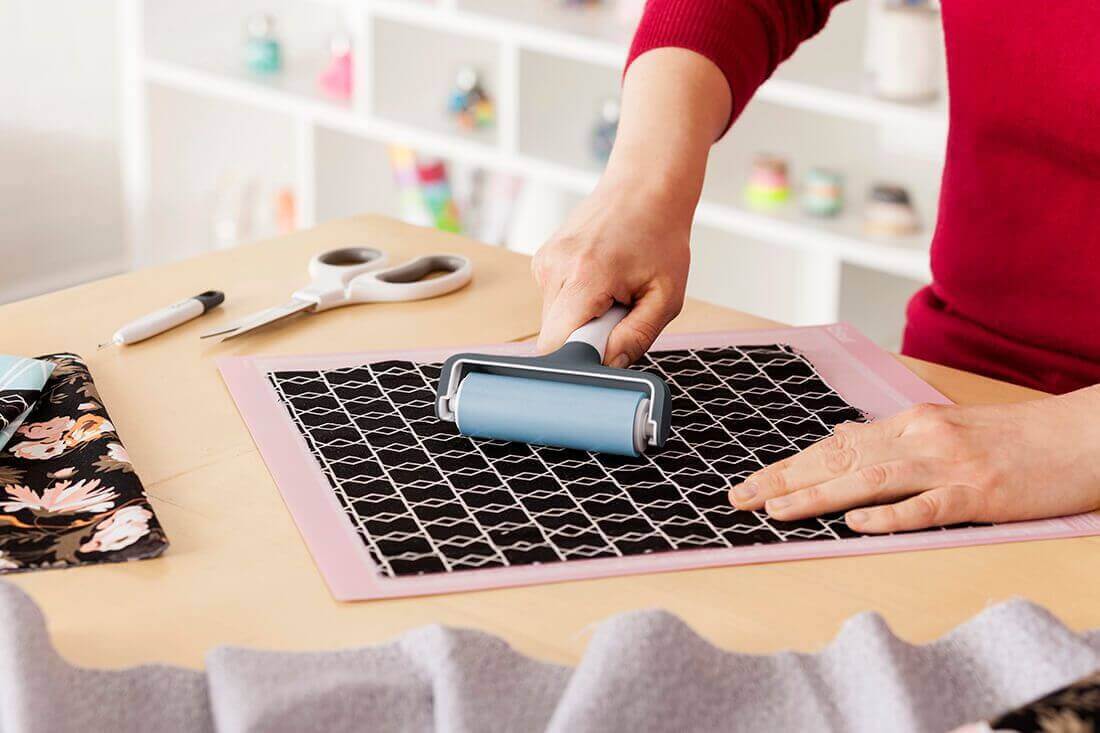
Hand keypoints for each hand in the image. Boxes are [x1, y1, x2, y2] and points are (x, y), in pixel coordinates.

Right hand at [532, 47, 730, 366]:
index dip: (578, 361)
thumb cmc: (660, 237)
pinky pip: (554, 301)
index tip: (603, 352)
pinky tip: (600, 278)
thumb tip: (609, 368)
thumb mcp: (665, 296)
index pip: (555, 347)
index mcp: (584, 278)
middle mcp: (554, 268)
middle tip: (619, 312)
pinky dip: (577, 301)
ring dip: (582, 319)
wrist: (644, 187)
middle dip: (586, 338)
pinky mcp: (542, 260)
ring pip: (554, 320)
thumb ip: (636, 337)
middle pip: (554, 337)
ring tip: (612, 292)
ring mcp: (544, 262)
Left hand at [728, 389, 1099, 532]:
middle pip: (839, 461)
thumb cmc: (1009, 437)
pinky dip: (889, 515)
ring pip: (870, 481)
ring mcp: (948, 465)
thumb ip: (889, 435)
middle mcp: (920, 438)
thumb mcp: (942, 428)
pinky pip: (927, 506)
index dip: (788, 466)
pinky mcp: (978, 494)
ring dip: (818, 496)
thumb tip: (842, 437)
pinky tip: (855, 522)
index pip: (834, 448)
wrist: (1079, 438)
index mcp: (908, 424)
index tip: (749, 484)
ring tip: (777, 510)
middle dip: (784, 481)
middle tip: (739, 499)